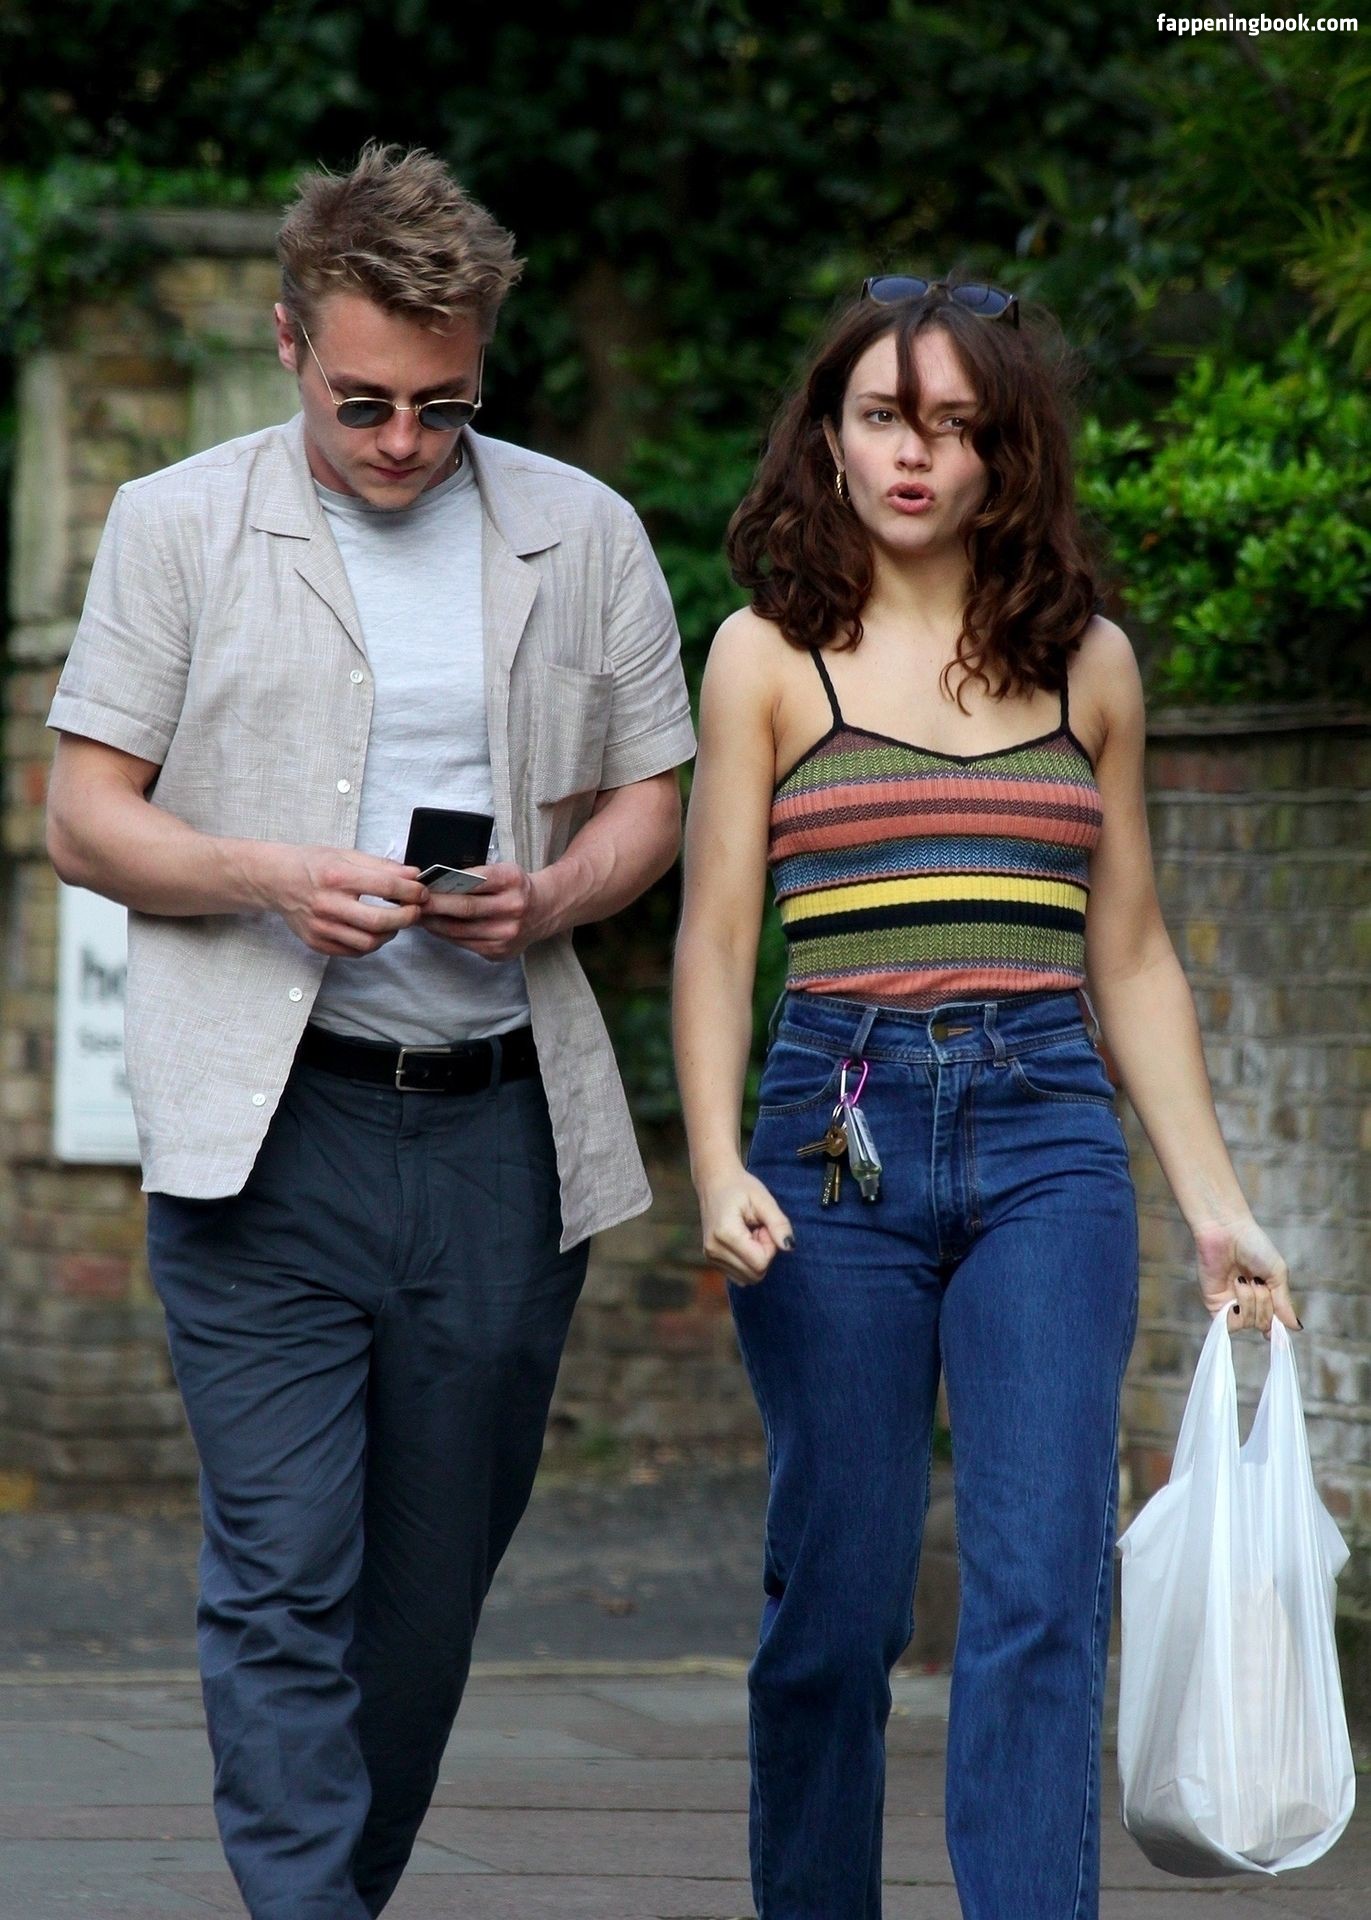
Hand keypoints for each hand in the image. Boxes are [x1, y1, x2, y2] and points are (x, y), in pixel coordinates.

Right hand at [263, 846, 427, 956]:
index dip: (411, 891)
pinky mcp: (317, 943)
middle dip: (406, 917)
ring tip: (395, 922)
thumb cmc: (311, 865)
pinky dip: (371, 944)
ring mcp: (321, 927)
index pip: (385, 887)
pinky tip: (374, 931)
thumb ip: (382, 867)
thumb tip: (413, 876)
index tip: (421, 892)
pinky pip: (353, 952)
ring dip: (390, 934)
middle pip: (379, 921)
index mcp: (336, 876)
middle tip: (415, 911)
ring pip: (368, 942)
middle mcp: (327, 904)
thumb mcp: (346, 855)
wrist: (274, 880)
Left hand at [417, 861, 550, 959]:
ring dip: (434, 924)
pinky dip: (446, 935)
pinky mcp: (499, 952)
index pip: (473, 881)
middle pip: (464, 908)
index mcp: (512, 881)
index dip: (444, 884)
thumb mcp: (503, 870)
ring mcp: (506, 935)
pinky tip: (434, 927)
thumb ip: (475, 875)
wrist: (544, 911)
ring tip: (416, 915)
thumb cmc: (515, 887)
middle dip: (433, 905)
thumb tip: (434, 883)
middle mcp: (512, 909)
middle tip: (410, 901)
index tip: (422, 885)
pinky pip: (465, 944)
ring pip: (460, 931)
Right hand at [698, 1166, 794, 1286]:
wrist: (714, 1182)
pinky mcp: (712, 1260)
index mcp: (725, 1234)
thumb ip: (779, 1224)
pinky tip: (743, 1240)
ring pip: (748, 1278)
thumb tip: (789, 1247)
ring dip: (756, 1258)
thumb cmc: (740, 1188)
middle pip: (755, 1274)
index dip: (770, 1246)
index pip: (760, 1262)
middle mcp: (714, 1250)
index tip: (764, 1226)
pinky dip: (747, 1262)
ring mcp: (710, 1257)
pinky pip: (739, 1275)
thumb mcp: (764, 1200)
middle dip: (764, 1253)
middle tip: (758, 1229)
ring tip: (750, 1233)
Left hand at [1193, 1214, 1299, 1336]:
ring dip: (1250, 1301)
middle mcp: (1248, 1304)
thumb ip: (1284, 1303)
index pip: (1273, 1322)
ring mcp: (1231, 1305)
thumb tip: (1296, 1328)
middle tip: (1257, 1282)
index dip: (1277, 1328)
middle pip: (1263, 1323)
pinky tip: (1238, 1290)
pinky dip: (1237, 1310)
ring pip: (1248, 1323)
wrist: (1226, 1232)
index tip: (1280, 1330)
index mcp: (1265, 1296)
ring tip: (1243, 1280)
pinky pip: (1229, 1324)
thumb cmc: (1254, 1247)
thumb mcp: (1277, 1274)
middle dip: (1265, 1304)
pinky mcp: (1214, 1304)